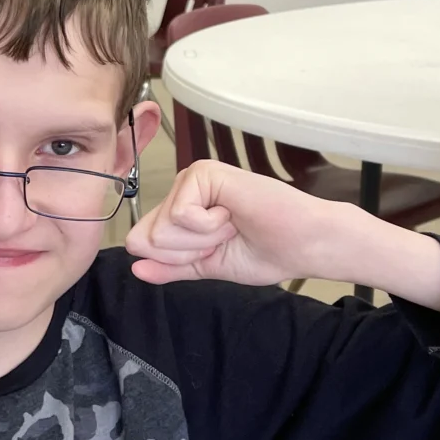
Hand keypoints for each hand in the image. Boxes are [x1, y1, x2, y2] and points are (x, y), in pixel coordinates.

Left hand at [126, 159, 439, 315]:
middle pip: (149, 237)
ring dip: (201, 239)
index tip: (217, 250)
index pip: (146, 240)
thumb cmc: (267, 251)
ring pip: (162, 228)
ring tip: (232, 225)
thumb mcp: (207, 265)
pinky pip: (180, 215)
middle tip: (227, 238)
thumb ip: (171, 266)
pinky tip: (234, 215)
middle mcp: (185, 188)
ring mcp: (193, 177)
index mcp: (184, 207)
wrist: (304, 245)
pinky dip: (209, 227)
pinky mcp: (204, 173)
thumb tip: (135, 266)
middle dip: (189, 250)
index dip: (179, 258)